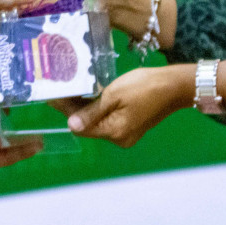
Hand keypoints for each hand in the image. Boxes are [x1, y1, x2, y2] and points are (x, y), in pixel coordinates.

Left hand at [64, 65, 191, 147]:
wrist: (175, 85)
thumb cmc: (145, 86)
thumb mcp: (115, 94)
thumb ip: (92, 111)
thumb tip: (71, 125)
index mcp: (115, 132)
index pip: (80, 125)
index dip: (65, 110)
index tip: (51, 95)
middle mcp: (119, 139)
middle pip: (89, 125)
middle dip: (74, 108)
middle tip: (59, 88)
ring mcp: (126, 134)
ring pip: (98, 122)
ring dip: (86, 107)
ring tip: (71, 88)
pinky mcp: (131, 127)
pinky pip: (109, 120)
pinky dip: (99, 109)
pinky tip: (91, 94)